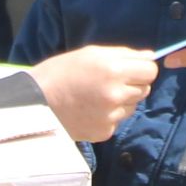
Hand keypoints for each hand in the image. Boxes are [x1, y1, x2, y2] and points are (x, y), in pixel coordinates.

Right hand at [29, 45, 158, 141]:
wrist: (34, 103)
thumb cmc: (60, 72)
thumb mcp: (90, 53)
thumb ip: (124, 54)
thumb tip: (151, 56)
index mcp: (113, 70)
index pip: (150, 71)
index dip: (141, 68)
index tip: (129, 69)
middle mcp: (116, 95)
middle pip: (144, 89)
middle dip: (132, 84)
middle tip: (108, 82)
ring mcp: (111, 117)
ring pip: (132, 106)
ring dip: (121, 101)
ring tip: (96, 96)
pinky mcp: (104, 132)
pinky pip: (117, 121)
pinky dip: (109, 116)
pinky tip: (90, 110)